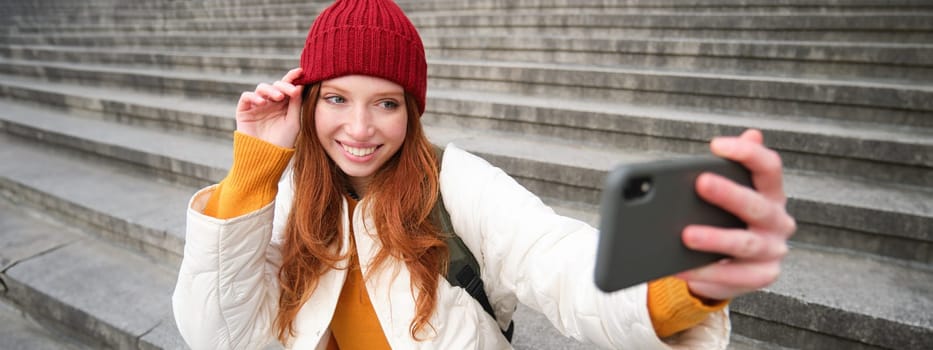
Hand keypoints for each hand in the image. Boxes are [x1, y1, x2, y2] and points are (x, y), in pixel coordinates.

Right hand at [235, 68, 303, 147]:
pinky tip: (262, 103)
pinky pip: (247, 97)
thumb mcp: (293, 122)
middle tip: (292, 91)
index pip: (288, 87)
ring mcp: (257, 105)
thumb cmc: (282, 142)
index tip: (301, 71)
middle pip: (276, 85)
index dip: (293, 77)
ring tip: (278, 98)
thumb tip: (299, 85)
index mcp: (284, 104)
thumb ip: (295, 104)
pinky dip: (254, 97)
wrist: (266, 157)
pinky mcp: (244, 110)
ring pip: (262, 88)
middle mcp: (270, 102)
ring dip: (271, 90)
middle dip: (284, 85)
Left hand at [677, 129, 796, 300]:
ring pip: (745, 244)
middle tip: (701, 183)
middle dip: (729, 194)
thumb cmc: (730, 219)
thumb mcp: (734, 192)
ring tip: (685, 235)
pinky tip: (680, 267)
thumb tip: (752, 133)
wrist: (736, 264)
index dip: (747, 153)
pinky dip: (704, 273)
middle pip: (757, 206)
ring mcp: (773, 251)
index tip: (717, 145)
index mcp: (772, 194)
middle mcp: (778, 221)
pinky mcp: (762, 276)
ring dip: (715, 239)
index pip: (769, 167)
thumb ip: (737, 165)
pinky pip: (732, 277)